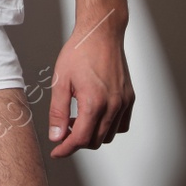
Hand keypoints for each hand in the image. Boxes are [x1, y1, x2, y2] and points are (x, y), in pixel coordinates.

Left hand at [48, 16, 134, 157]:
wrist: (101, 34)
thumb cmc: (79, 52)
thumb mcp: (60, 81)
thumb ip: (58, 112)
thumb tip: (56, 135)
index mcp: (94, 102)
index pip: (81, 139)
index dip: (66, 149)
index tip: (56, 152)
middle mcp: (113, 105)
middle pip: (96, 140)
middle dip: (77, 142)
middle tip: (62, 133)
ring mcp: (124, 102)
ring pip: (109, 134)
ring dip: (92, 134)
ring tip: (76, 120)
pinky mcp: (130, 98)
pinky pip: (121, 124)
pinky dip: (108, 127)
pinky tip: (94, 116)